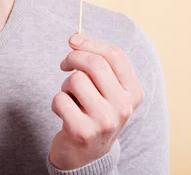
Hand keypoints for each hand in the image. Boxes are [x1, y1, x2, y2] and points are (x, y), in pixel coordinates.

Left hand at [49, 33, 143, 169]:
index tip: (73, 41)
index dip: (90, 43)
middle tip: (65, 65)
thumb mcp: (106, 88)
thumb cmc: (94, 112)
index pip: (115, 55)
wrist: (87, 154)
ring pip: (75, 80)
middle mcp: (123, 107)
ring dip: (65, 85)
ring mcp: (104, 121)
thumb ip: (97, 61)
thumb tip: (75, 37)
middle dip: (73, 58)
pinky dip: (57, 102)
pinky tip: (64, 113)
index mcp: (133, 93)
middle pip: (94, 63)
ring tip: (71, 98)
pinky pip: (60, 99)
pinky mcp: (82, 131)